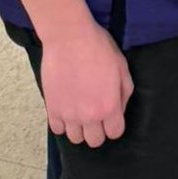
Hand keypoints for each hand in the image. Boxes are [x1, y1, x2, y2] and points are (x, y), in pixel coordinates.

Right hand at [40, 21, 133, 147]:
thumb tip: (118, 108)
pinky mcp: (52, 108)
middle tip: (96, 113)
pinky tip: (67, 108)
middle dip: (98, 129)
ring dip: (80, 128)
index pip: (115, 133)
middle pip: (95, 141)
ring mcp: (68, 114)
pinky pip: (58, 129)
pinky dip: (63, 123)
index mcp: (109, 106)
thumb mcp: (122, 66)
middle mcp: (88, 116)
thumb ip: (124, 92)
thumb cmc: (99, 47)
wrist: (69, 37)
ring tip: (80, 110)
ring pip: (75, 138)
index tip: (112, 115)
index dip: (115, 124)